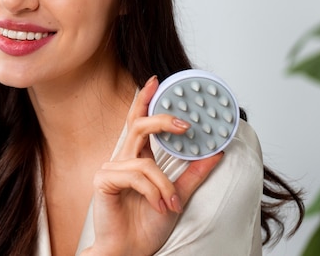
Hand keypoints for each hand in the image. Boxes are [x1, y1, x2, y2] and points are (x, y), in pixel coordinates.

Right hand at [82, 76, 223, 255]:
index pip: (139, 123)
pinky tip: (157, 206)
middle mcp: (123, 160)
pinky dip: (153, 192)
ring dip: (165, 185)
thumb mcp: (178, 196)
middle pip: (137, 126)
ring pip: (145, 162)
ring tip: (171, 204)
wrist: (130, 251)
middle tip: (185, 124)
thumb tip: (215, 153)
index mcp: (137, 159)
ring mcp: (111, 169)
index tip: (156, 81)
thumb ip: (194, 174)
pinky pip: (136, 176)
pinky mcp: (104, 181)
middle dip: (161, 120)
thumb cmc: (146, 226)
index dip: (145, 101)